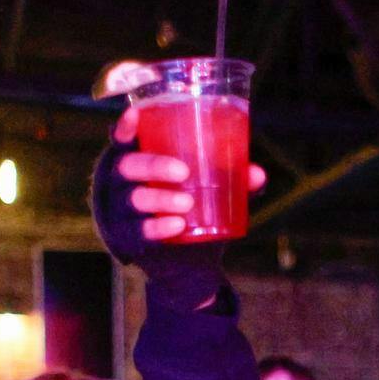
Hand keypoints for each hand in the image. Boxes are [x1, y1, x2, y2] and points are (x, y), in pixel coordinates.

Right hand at [90, 107, 266, 310]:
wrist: (189, 263)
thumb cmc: (195, 211)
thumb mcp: (213, 191)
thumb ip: (234, 179)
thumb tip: (256, 174)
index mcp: (139, 161)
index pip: (123, 138)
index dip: (125, 127)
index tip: (136, 116)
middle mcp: (122, 183)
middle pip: (127, 166)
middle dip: (153, 165)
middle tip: (183, 172)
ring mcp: (121, 213)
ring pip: (133, 199)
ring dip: (160, 198)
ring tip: (187, 204)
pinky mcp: (128, 240)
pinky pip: (139, 232)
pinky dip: (157, 228)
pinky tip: (177, 226)